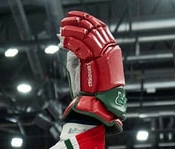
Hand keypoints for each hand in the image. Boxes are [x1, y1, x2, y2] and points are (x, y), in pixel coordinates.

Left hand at [60, 11, 125, 131]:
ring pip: (85, 35)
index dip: (88, 20)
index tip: (77, 16)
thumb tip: (65, 39)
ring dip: (71, 30)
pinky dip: (69, 42)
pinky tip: (62, 41)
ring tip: (62, 28)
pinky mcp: (92, 62)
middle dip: (78, 21)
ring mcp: (101, 56)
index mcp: (112, 51)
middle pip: (93, 28)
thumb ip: (78, 53)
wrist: (95, 105)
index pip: (101, 28)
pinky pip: (79, 46)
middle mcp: (109, 51)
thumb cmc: (90, 89)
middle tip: (66, 19)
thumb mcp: (84, 67)